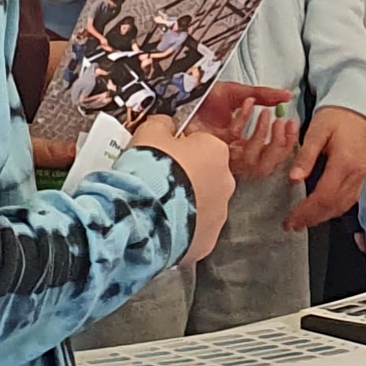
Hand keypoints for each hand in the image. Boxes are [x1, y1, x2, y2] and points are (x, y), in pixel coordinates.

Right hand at [134, 122, 241, 260]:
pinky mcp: (207, 241)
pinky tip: (161, 227)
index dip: (179, 149)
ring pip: (203, 206)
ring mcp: (219, 215)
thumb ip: (162, 124)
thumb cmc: (147, 171)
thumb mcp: (149, 133)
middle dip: (186, 178)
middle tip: (159, 182)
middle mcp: (225, 183)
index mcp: (215, 151)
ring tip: (157, 207)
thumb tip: (165, 124)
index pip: (201, 144)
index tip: (162, 155)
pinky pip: (196, 231)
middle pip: (206, 176)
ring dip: (185, 205)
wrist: (140, 216)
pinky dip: (182, 230)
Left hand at [194, 80, 295, 181]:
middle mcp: (235, 154)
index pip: (273, 156)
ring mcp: (223, 153)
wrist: (184, 92)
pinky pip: (234, 139)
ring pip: (251, 159)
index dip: (286, 143)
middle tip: (283, 122)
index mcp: (245, 145)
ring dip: (263, 134)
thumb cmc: (208, 97)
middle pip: (265, 165)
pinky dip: (245, 120)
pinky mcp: (211, 146)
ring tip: (266, 112)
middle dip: (279, 144)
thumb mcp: (241, 92)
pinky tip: (248, 104)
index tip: (293, 123)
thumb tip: (288, 96)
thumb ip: (265, 95)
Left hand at [287, 105, 365, 227]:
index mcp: (345, 162)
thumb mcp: (316, 131)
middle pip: (334, 205)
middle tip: (293, 226)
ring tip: (304, 222)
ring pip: (343, 206)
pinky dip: (333, 209)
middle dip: (312, 218)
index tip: (291, 220)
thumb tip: (294, 180)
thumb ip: (306, 156)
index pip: (324, 195)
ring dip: (323, 217)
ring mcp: (362, 176)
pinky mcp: (362, 176)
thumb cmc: (334, 117)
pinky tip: (321, 211)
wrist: (355, 108)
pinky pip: (349, 200)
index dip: (306, 211)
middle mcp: (357, 173)